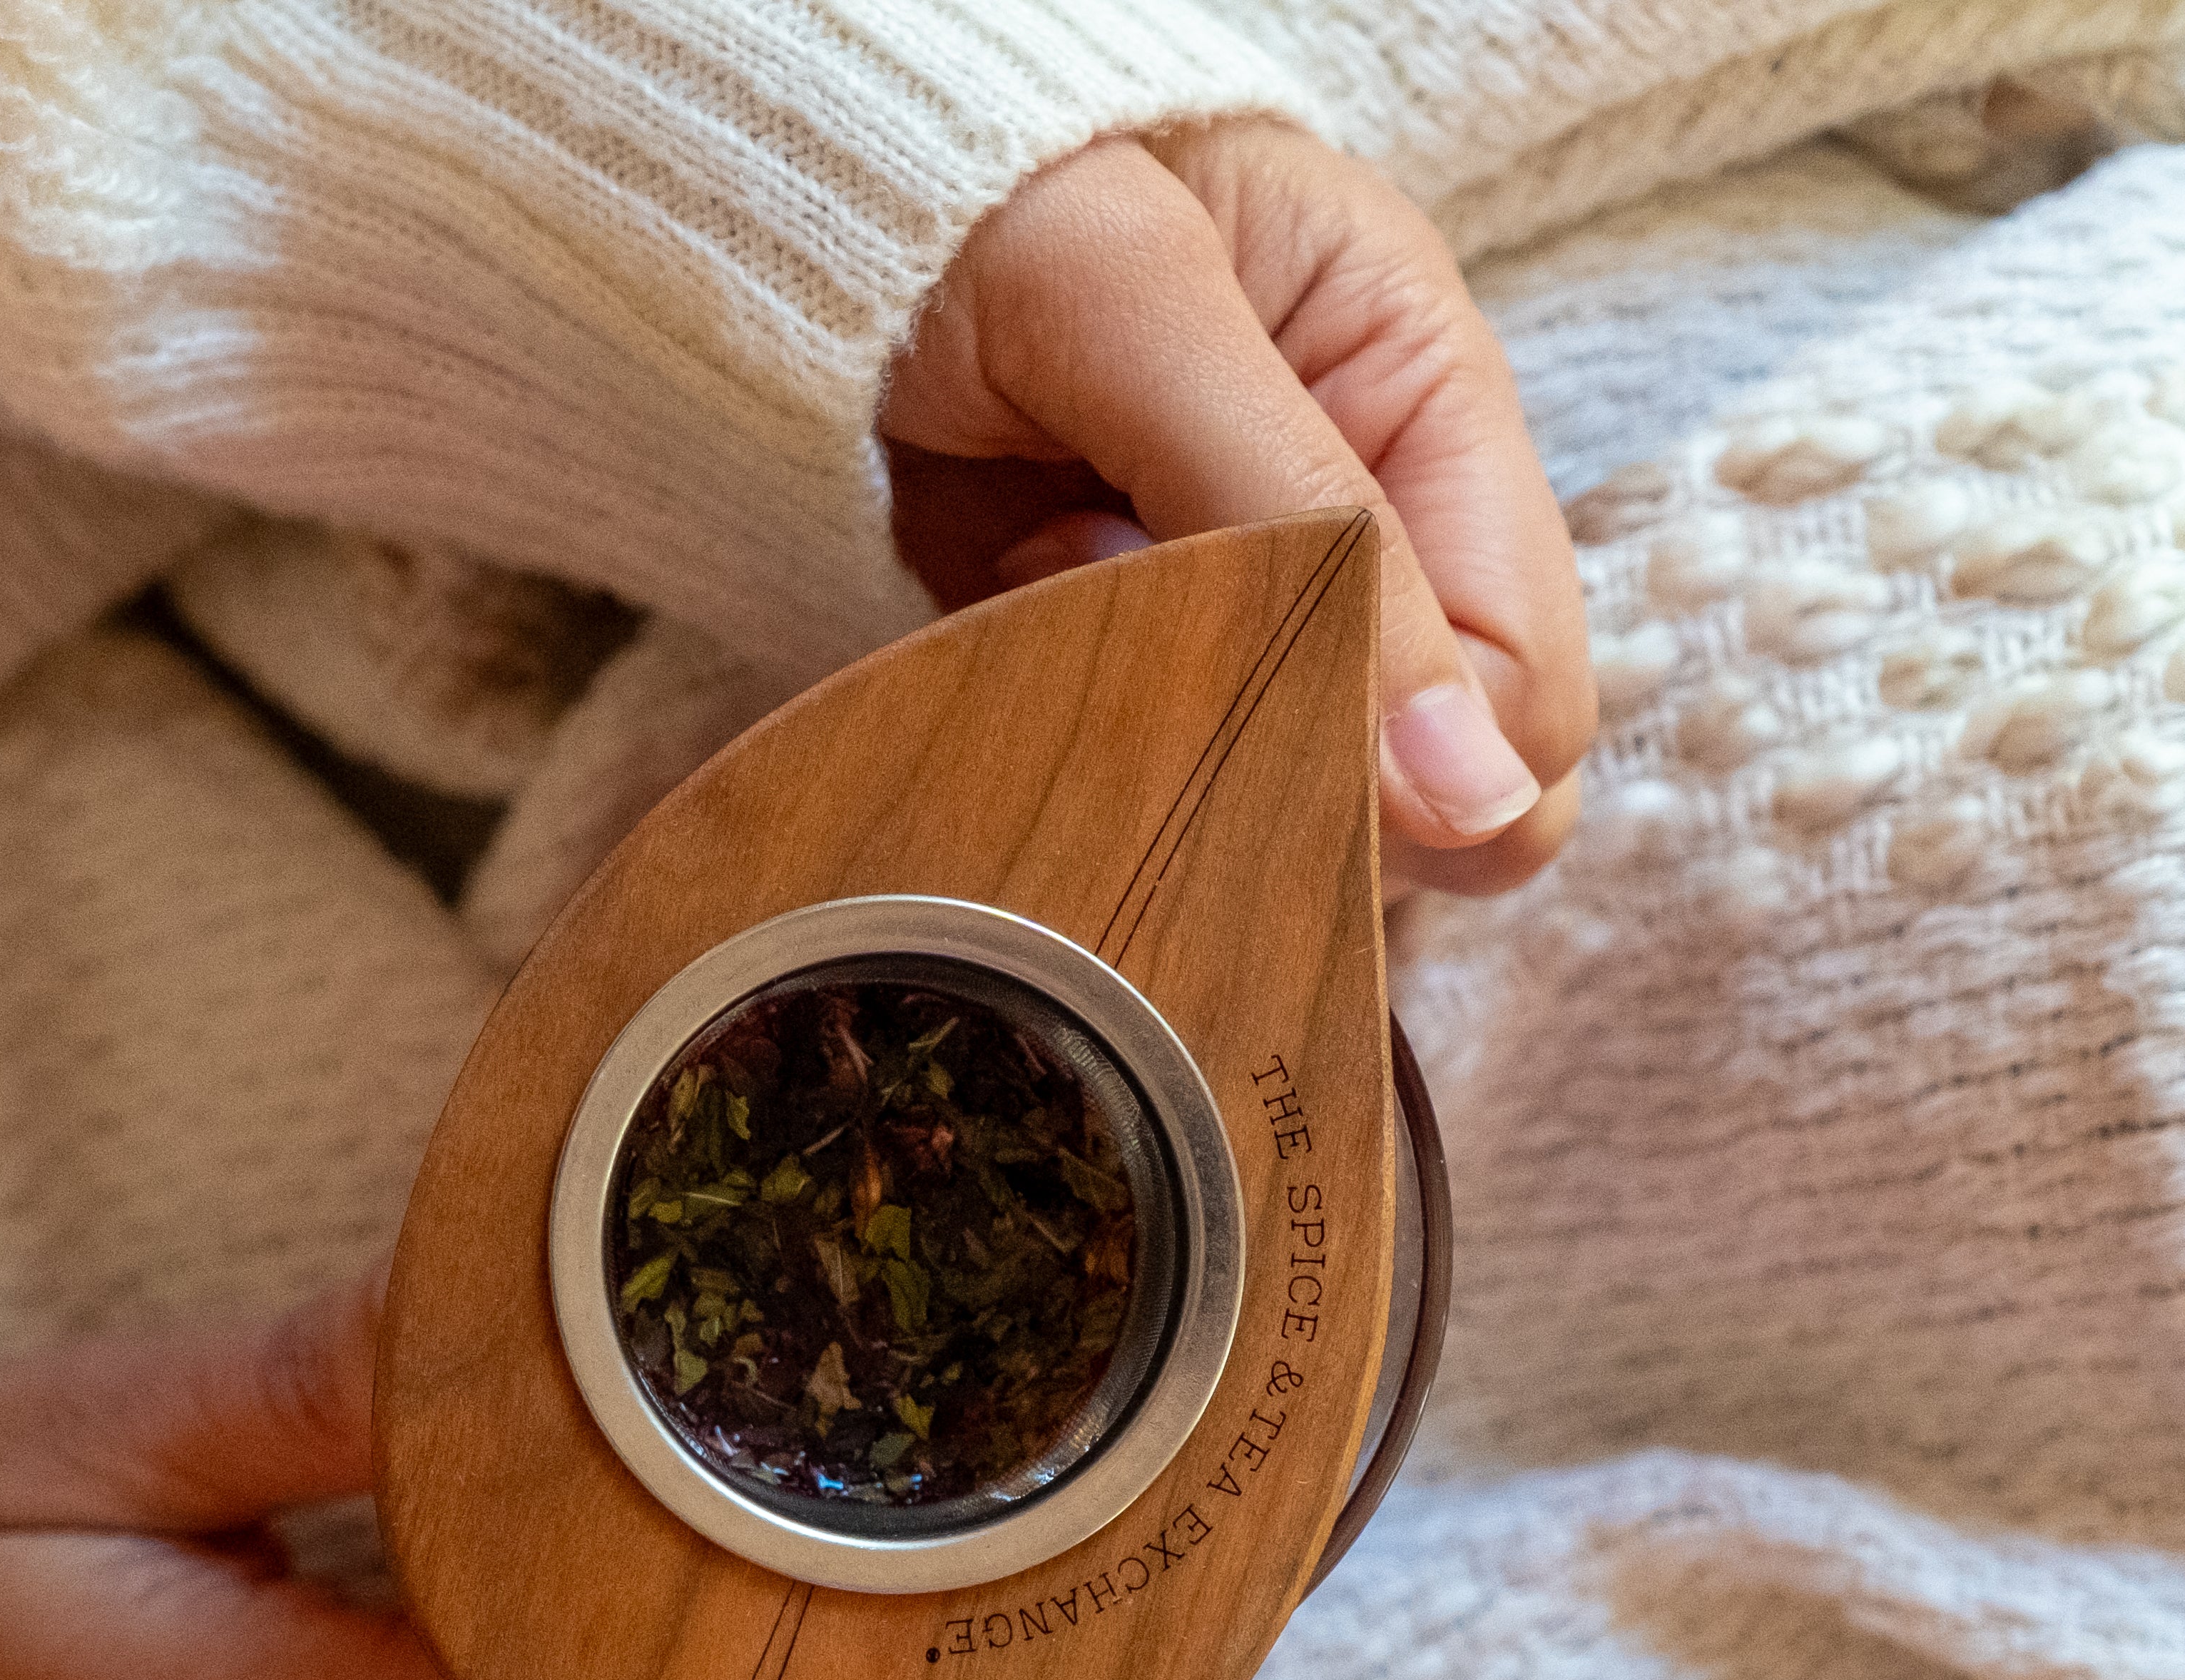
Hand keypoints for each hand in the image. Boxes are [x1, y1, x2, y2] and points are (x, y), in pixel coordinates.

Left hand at [882, 119, 1593, 897]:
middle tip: (1150, 618)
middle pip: (1440, 785)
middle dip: (1304, 756)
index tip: (1275, 714)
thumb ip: (1307, 525)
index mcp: (1435, 411)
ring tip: (1063, 564)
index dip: (1431, 769)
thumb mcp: (1148, 315)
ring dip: (1184, 738)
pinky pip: (1174, 787)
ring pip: (1303, 801)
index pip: (1524, 690)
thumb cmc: (1000, 202)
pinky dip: (1098, 740)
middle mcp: (1375, 528)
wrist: (831, 216)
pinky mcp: (1150, 661)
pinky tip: (1022, 602)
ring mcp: (1260, 610)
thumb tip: (1471, 795)